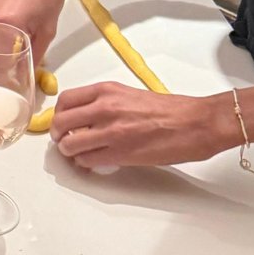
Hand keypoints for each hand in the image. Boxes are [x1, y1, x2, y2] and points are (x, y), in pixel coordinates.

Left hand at [51, 84, 236, 172]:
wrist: (195, 123)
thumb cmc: (170, 110)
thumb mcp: (129, 94)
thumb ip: (104, 103)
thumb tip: (85, 116)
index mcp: (106, 91)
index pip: (65, 101)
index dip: (59, 115)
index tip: (62, 122)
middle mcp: (104, 109)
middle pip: (60, 123)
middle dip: (58, 135)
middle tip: (64, 140)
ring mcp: (111, 132)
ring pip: (70, 145)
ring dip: (70, 152)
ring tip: (79, 153)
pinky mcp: (120, 154)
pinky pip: (87, 161)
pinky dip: (85, 164)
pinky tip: (93, 162)